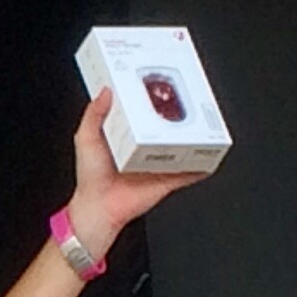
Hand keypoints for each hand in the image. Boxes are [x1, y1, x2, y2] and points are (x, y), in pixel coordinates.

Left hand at [62, 89, 203, 261]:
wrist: (99, 208)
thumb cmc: (91, 178)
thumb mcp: (86, 140)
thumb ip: (93, 115)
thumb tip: (105, 91)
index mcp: (125, 137)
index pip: (142, 115)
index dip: (151, 103)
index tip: (160, 88)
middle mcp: (143, 149)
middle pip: (166, 128)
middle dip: (176, 117)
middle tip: (185, 102)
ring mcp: (158, 164)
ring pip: (181, 146)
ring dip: (192, 137)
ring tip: (201, 122)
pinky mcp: (168, 179)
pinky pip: (190, 171)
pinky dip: (202, 164)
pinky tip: (210, 153)